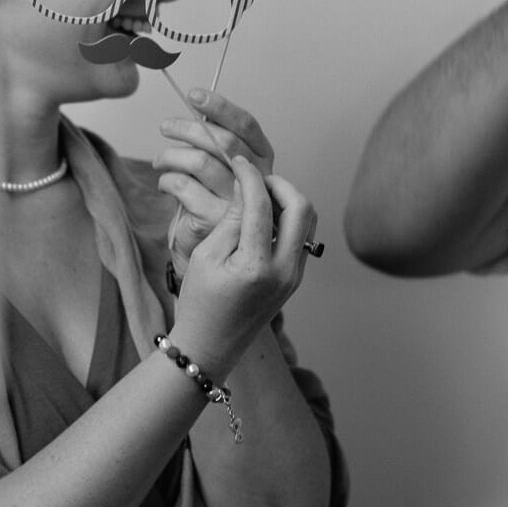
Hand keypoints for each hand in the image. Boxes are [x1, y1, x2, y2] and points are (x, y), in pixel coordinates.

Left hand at [154, 90, 273, 268]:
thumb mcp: (218, 170)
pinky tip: (164, 184)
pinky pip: (183, 186)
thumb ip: (213, 143)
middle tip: (166, 126)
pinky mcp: (216, 219)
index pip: (246, 125)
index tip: (195, 95)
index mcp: (261, 161)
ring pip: (199, 161)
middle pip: (222, 140)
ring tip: (160, 161)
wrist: (210, 256)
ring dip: (171, 155)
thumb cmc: (212, 206)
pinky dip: (167, 180)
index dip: (220, 107)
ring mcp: (239, 202)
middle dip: (187, 128)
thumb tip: (194, 108)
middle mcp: (257, 180)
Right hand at [168, 158, 315, 375]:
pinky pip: (301, 238)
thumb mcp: (206, 256)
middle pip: (301, 208)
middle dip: (280, 184)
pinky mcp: (294, 279)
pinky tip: (263, 216)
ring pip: (308, 222)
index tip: (238, 162)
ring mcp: (294, 276)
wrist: (211, 345)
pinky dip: (287, 219)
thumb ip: (229, 220)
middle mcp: (284, 271)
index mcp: (256, 266)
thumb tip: (246, 189)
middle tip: (255, 178)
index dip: (249, 177)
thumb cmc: (199, 302)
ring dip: (288, 201)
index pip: (261, 206)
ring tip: (259, 195)